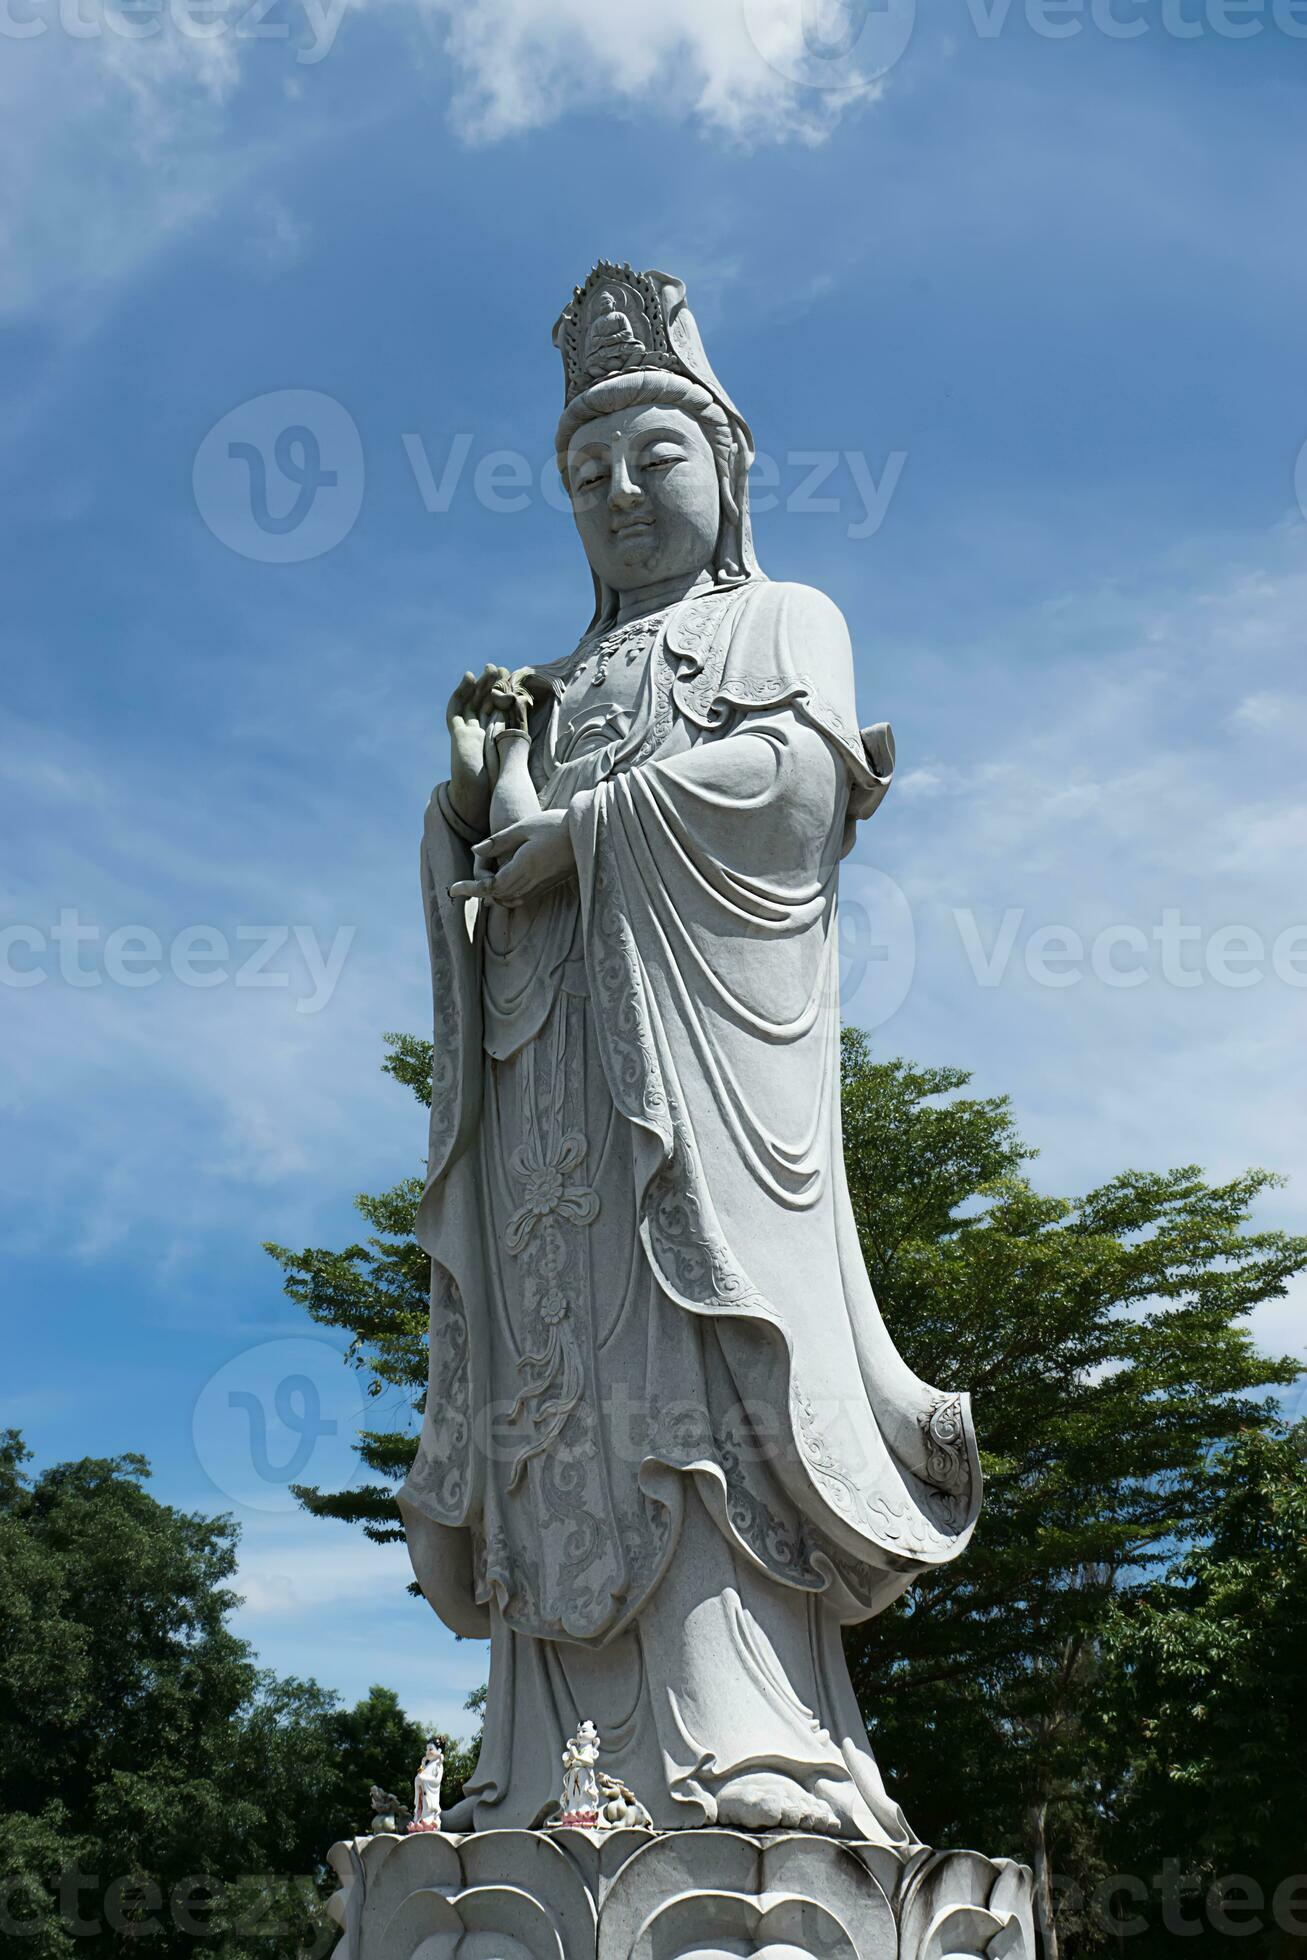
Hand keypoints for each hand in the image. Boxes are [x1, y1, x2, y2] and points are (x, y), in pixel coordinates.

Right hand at [446, 665, 508, 831]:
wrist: (482, 791)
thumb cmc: (501, 776)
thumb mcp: (516, 748)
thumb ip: (521, 731)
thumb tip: (532, 714)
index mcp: (494, 736)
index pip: (497, 707)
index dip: (503, 691)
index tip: (512, 676)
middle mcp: (479, 732)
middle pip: (483, 701)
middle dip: (491, 683)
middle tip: (500, 667)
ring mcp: (467, 732)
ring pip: (471, 701)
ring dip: (478, 683)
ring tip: (488, 667)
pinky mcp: (457, 732)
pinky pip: (455, 708)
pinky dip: (460, 692)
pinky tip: (468, 677)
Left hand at [449, 810, 574, 907]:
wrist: (589, 833)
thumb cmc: (556, 825)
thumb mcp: (524, 827)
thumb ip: (498, 841)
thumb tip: (474, 851)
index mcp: (522, 867)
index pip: (489, 885)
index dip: (469, 888)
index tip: (452, 889)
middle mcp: (530, 881)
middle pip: (496, 895)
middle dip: (478, 890)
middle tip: (463, 883)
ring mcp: (540, 887)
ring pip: (507, 899)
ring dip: (491, 894)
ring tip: (480, 882)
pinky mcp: (546, 887)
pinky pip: (519, 899)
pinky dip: (505, 895)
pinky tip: (502, 883)